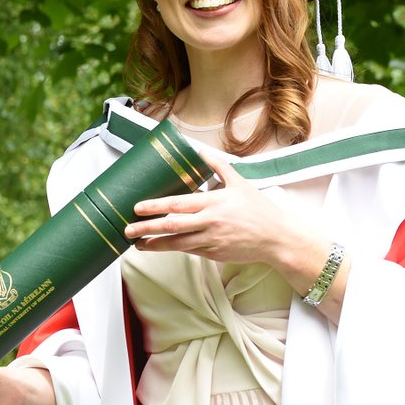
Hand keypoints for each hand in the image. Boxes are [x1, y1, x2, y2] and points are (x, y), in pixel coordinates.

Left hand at [122, 149, 325, 271]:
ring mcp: (211, 240)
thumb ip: (218, 166)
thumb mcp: (239, 183)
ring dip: (154, 244)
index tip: (137, 207)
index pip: (177, 203)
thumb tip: (200, 151)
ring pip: (176, 244)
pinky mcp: (213, 254)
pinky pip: (188, 251)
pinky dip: (172, 249)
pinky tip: (158, 247)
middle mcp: (209, 222)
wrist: (276, 238)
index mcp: (213, 202)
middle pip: (171, 225)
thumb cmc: (257, 209)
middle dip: (146, 227)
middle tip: (127, 229)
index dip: (155, 206)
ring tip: (137, 243)